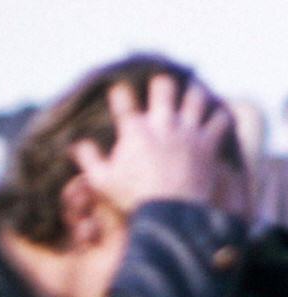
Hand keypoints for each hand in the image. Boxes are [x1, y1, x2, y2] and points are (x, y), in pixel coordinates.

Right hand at [73, 74, 233, 213]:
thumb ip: (88, 159)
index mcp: (134, 131)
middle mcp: (162, 123)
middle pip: (163, 86)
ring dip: (193, 94)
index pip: (123, 100)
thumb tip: (76, 144)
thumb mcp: (101, 181)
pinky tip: (215, 117)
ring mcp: (187, 131)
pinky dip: (218, 116)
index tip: (119, 91)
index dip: (120, 92)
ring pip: (195, 96)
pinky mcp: (208, 142)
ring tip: (191, 92)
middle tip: (160, 87)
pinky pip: (220, 119)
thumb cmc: (133, 197)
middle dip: (161, 85)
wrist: (170, 212)